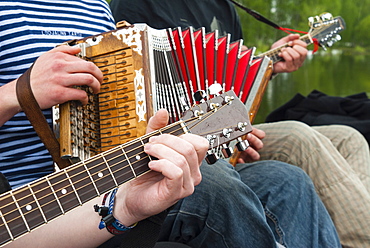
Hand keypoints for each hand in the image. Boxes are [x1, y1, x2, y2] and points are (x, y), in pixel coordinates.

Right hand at [29, 45, 102, 108]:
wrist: (22, 92)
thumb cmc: (36, 76)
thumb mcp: (46, 57)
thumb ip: (62, 50)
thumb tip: (78, 49)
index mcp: (58, 57)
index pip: (84, 60)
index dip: (93, 69)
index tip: (96, 75)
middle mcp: (60, 66)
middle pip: (90, 67)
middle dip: (100, 76)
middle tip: (100, 82)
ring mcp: (60, 80)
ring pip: (88, 79)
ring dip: (96, 86)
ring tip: (95, 90)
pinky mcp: (60, 93)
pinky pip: (80, 94)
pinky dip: (86, 98)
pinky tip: (84, 100)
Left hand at [114, 109, 208, 225]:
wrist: (130, 195)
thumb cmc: (143, 173)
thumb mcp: (151, 145)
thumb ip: (157, 128)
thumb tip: (163, 112)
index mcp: (191, 162)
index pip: (200, 143)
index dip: (182, 134)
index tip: (161, 135)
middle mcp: (193, 173)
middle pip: (190, 147)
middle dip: (167, 140)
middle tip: (150, 143)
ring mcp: (187, 184)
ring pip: (182, 159)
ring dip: (161, 151)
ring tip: (148, 152)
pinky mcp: (176, 193)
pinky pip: (176, 172)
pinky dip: (161, 164)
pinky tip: (151, 165)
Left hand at [237, 127, 264, 162]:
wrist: (228, 150)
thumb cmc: (235, 139)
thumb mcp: (239, 133)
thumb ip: (241, 130)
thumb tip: (241, 124)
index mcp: (254, 139)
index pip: (261, 135)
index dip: (257, 132)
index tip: (250, 129)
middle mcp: (254, 148)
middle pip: (259, 145)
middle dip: (254, 140)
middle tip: (247, 136)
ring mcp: (249, 155)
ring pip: (256, 155)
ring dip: (251, 151)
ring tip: (243, 147)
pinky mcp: (243, 162)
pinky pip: (245, 163)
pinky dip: (242, 162)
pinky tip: (239, 159)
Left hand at [272, 34, 307, 73]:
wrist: (268, 60)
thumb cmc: (276, 52)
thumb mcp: (283, 42)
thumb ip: (290, 38)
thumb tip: (298, 35)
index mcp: (300, 54)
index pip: (305, 47)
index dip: (298, 42)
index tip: (290, 42)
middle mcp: (299, 61)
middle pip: (304, 52)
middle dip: (295, 47)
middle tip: (287, 46)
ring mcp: (295, 66)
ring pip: (296, 56)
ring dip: (288, 51)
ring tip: (282, 51)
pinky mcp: (289, 68)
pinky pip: (290, 59)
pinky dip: (284, 54)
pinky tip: (280, 54)